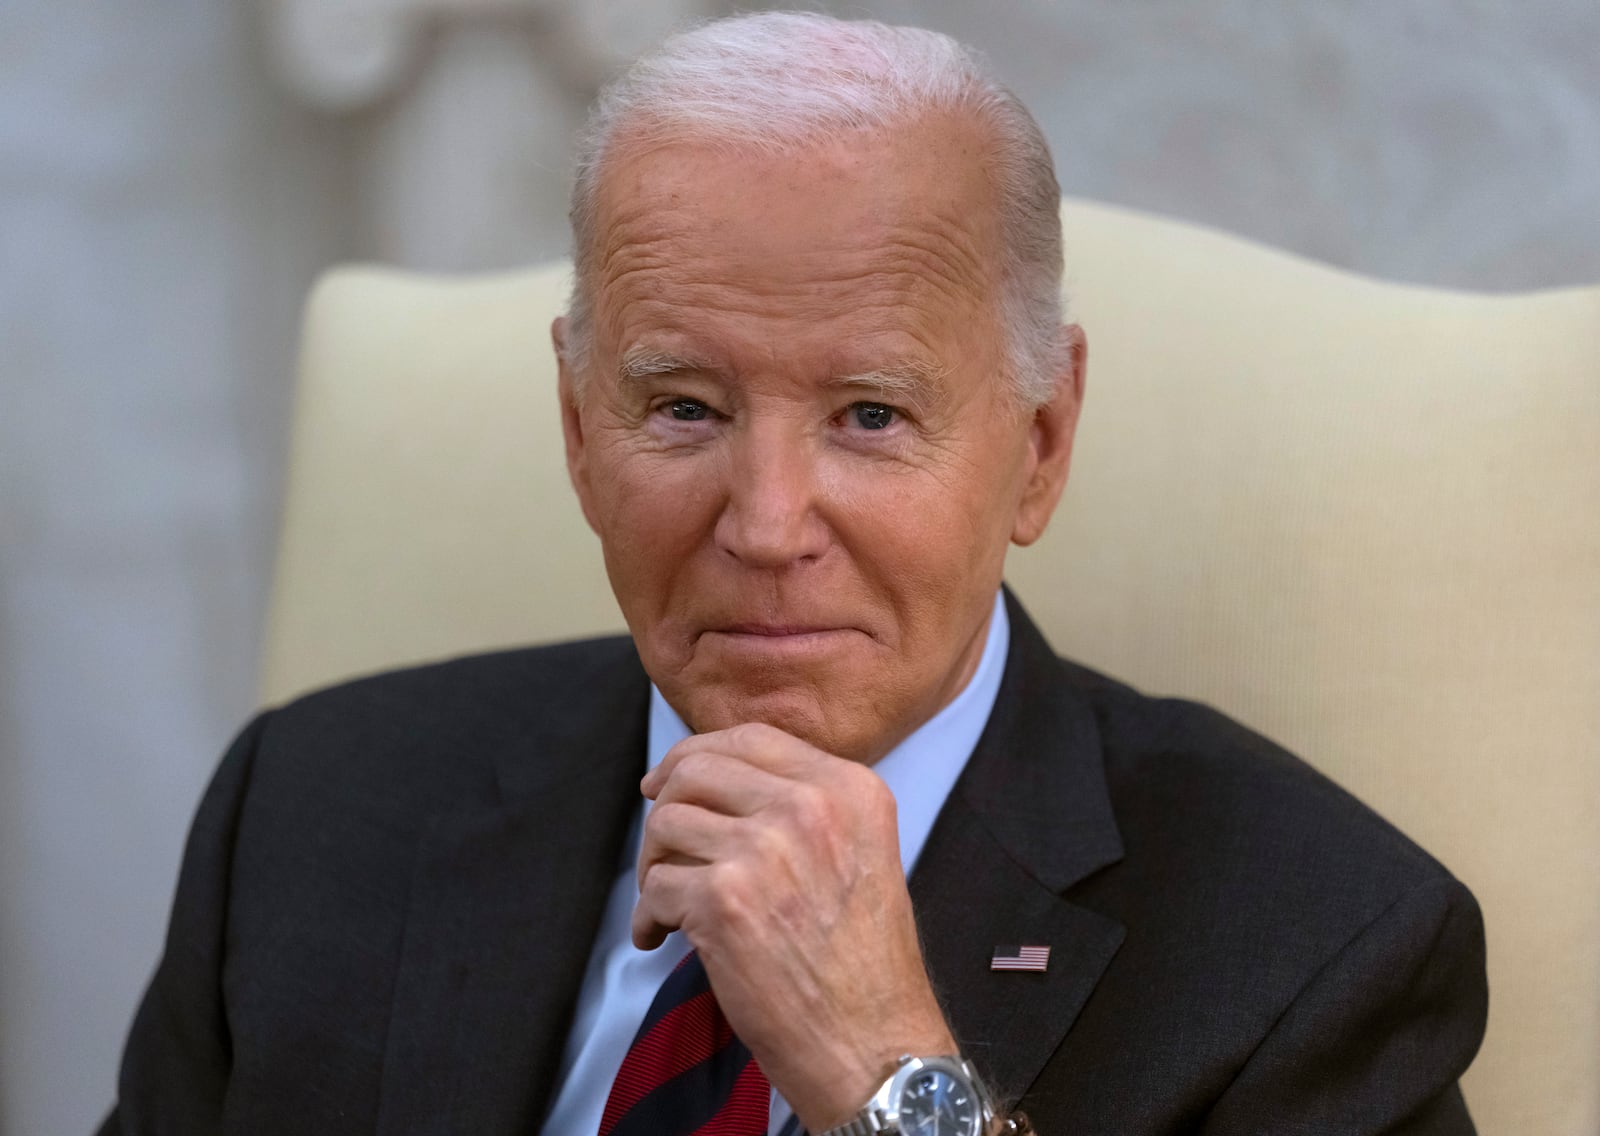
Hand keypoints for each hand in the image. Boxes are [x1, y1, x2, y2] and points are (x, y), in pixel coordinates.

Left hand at [635, 722, 957, 1130]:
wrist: (875, 1042)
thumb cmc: (862, 962)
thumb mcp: (860, 852)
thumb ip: (806, 806)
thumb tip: (713, 780)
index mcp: (850, 788)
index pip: (750, 738)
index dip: (695, 753)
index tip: (665, 779)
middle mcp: (811, 806)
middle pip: (696, 770)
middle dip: (663, 807)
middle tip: (659, 847)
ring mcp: (766, 850)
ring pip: (666, 823)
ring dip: (652, 866)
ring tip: (666, 903)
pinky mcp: (725, 901)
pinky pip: (655, 887)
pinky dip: (648, 917)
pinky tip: (661, 939)